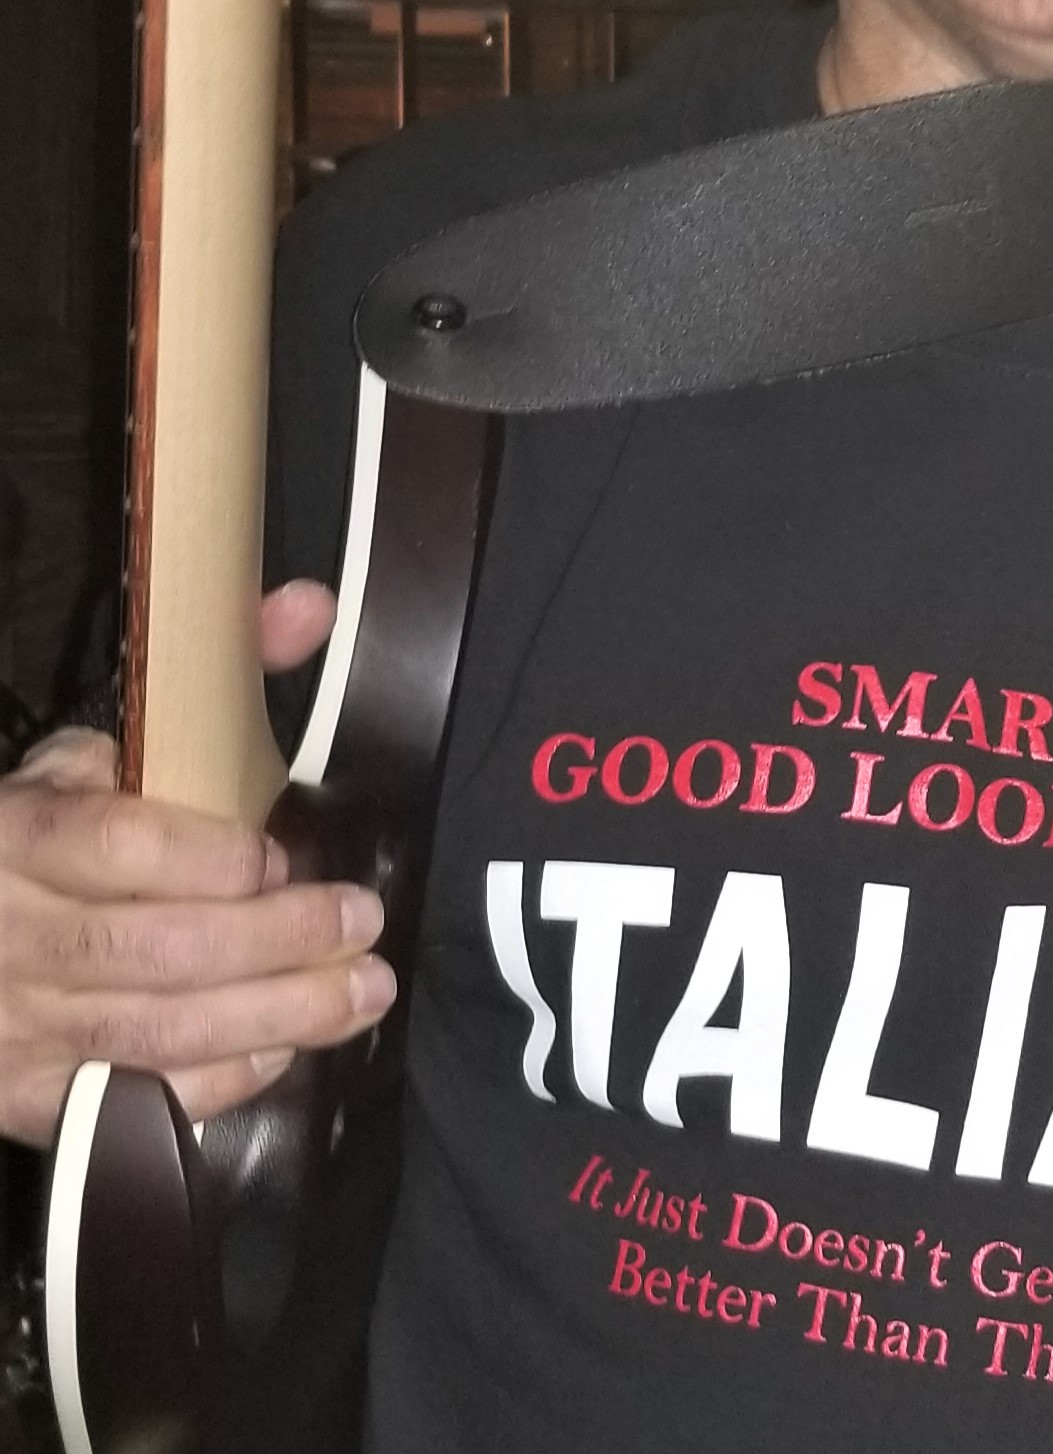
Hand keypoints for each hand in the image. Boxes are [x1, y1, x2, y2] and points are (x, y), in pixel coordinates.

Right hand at [0, 581, 395, 1145]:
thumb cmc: (30, 833)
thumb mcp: (91, 751)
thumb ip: (209, 678)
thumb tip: (312, 609)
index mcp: (21, 838)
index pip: (118, 848)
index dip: (210, 860)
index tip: (278, 856)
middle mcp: (15, 937)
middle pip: (158, 950)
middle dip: (278, 941)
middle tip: (362, 923)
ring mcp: (19, 1029)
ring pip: (159, 1032)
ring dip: (279, 1016)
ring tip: (365, 991)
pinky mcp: (31, 1098)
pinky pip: (138, 1097)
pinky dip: (222, 1079)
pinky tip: (286, 1048)